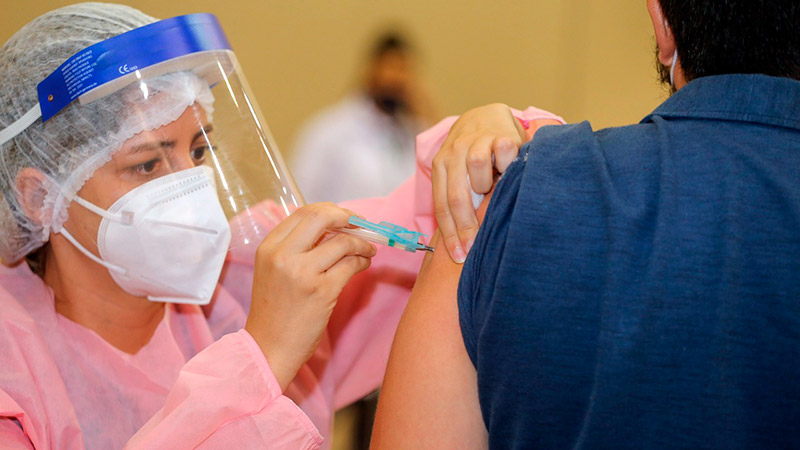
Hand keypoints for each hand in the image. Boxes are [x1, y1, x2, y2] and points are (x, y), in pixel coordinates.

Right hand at [245, 203, 376, 390]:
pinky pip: (351, 265)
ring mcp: (303, 273)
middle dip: (347, 217)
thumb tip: (332, 227)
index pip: (303, 212)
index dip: (330, 210)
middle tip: (361, 225)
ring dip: (362, 243)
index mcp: (269, 247)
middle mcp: (283, 256)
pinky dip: (363, 260)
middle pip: (323, 217)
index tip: (344, 217)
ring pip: (343, 242)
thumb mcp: (273, 271)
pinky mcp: (322, 291)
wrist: (268, 348)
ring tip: (368, 250)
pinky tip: (365, 264)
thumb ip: (294, 247)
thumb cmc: (274, 311)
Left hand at [432, 103, 525, 262]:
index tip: (458, 256)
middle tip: (474, 247)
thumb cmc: (473, 154)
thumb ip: (455, 198)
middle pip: (457, 195)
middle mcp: (455, 152)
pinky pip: (503, 153)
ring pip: (477, 168)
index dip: (450, 234)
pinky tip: (508, 171)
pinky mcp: (501, 134)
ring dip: (485, 185)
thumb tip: (461, 243)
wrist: (487, 115)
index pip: (442, 205)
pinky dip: (506, 165)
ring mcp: (477, 141)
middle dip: (466, 226)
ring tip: (490, 189)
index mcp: (440, 166)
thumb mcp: (458, 173)